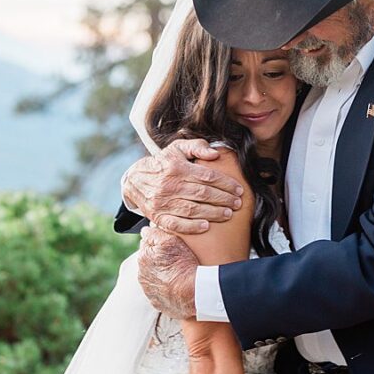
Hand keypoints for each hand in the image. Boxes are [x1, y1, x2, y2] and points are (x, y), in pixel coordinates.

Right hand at [121, 139, 243, 234]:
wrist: (134, 180)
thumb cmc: (162, 163)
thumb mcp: (176, 148)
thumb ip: (197, 146)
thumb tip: (215, 154)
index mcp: (177, 167)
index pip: (208, 176)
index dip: (226, 183)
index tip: (239, 189)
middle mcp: (170, 185)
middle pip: (203, 194)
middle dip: (224, 199)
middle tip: (238, 202)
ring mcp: (163, 202)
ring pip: (193, 209)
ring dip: (214, 213)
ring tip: (228, 214)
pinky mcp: (158, 216)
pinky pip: (177, 224)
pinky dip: (192, 226)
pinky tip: (206, 226)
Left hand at [137, 227, 198, 318]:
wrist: (194, 293)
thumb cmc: (184, 265)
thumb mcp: (171, 241)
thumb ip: (154, 233)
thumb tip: (145, 230)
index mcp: (142, 258)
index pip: (147, 245)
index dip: (159, 244)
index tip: (170, 247)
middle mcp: (141, 275)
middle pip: (149, 262)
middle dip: (158, 260)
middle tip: (175, 260)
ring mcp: (148, 291)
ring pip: (153, 278)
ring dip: (161, 275)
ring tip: (177, 274)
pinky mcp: (157, 303)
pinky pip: (159, 293)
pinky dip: (165, 289)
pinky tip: (176, 287)